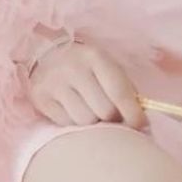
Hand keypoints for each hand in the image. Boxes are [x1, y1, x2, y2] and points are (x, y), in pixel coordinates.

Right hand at [25, 39, 149, 129]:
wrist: (47, 55)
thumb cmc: (87, 67)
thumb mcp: (108, 68)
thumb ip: (125, 91)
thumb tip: (142, 123)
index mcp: (95, 57)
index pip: (118, 92)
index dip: (133, 113)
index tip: (141, 126)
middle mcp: (73, 68)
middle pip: (103, 111)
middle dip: (113, 118)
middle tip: (112, 116)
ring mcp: (54, 83)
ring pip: (84, 121)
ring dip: (93, 122)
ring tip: (92, 112)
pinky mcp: (40, 98)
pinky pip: (65, 124)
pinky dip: (74, 123)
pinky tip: (74, 111)